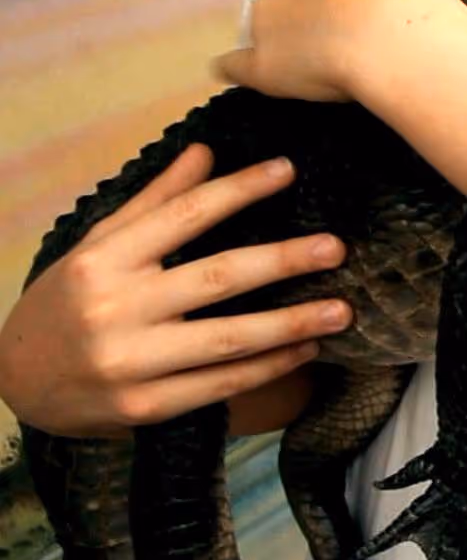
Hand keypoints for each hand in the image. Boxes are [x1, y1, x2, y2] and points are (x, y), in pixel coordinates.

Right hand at [0, 146, 350, 436]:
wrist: (14, 380)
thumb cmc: (67, 301)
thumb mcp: (98, 244)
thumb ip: (154, 201)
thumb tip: (206, 152)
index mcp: (104, 259)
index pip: (184, 215)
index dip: (239, 190)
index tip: (287, 170)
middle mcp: (115, 308)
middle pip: (216, 278)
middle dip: (283, 262)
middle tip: (335, 248)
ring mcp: (129, 362)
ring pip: (226, 339)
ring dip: (291, 324)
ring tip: (341, 310)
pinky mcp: (144, 407)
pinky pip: (220, 384)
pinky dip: (268, 368)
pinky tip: (306, 350)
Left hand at [217, 0, 466, 101]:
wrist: (393, 36)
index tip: (372, 1)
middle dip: (316, 7)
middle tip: (353, 32)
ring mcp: (266, 19)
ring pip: (269, 25)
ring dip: (288, 38)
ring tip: (321, 63)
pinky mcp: (259, 63)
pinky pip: (237, 65)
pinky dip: (238, 69)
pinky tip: (240, 75)